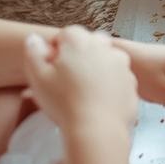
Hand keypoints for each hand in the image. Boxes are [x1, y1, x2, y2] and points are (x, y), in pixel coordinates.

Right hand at [23, 27, 138, 134]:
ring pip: (106, 59)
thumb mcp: (38, 77)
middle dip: (78, 55)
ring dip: (96, 68)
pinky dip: (109, 84)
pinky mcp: (131, 82)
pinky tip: (97, 100)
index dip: (56, 49)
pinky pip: (117, 78)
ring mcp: (121, 64)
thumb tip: (35, 39)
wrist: (97, 130)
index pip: (67, 33)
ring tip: (82, 91)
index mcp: (80, 41)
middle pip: (89, 42)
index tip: (51, 66)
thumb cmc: (64, 103)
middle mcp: (104, 47)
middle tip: (67, 77)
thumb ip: (34, 52)